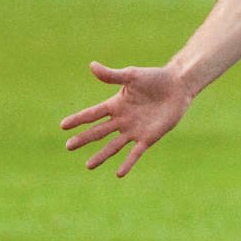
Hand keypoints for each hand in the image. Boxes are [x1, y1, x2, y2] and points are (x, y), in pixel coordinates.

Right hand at [60, 62, 192, 176]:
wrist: (177, 86)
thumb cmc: (154, 78)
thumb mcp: (131, 76)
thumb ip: (112, 76)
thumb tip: (91, 66)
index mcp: (115, 105)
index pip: (92, 114)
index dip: (78, 119)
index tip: (63, 126)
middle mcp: (122, 120)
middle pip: (98, 132)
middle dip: (84, 139)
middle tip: (69, 146)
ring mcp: (134, 131)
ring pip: (113, 146)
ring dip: (101, 155)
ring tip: (88, 166)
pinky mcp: (148, 138)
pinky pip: (135, 153)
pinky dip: (128, 163)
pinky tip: (119, 174)